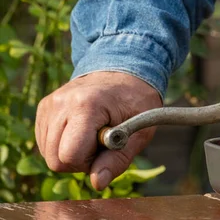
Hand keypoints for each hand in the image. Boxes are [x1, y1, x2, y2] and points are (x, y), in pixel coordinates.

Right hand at [35, 71, 161, 189]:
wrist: (125, 73)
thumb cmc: (136, 103)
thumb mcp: (140, 132)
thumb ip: (118, 159)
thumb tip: (98, 182)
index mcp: (87, 105)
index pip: (70, 155)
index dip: (88, 162)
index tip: (106, 148)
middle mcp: (62, 102)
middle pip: (54, 159)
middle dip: (79, 160)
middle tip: (101, 143)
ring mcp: (50, 104)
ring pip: (47, 153)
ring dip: (70, 152)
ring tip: (92, 134)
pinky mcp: (44, 107)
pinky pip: (45, 143)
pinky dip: (62, 144)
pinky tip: (81, 130)